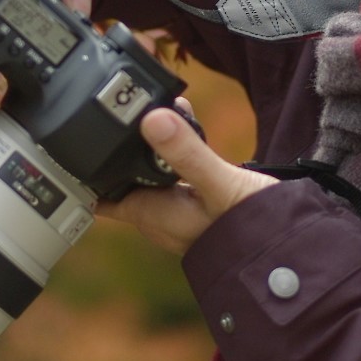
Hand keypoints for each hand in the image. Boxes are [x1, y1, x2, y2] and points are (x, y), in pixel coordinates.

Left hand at [99, 105, 277, 255]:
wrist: (292, 252)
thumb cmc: (256, 229)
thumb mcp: (220, 183)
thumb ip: (187, 152)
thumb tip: (151, 118)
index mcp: (152, 214)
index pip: (100, 195)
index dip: (82, 171)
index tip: (67, 143)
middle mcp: (161, 216)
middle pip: (122, 179)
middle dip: (117, 148)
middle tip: (112, 108)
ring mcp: (181, 212)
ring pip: (150, 174)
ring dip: (148, 146)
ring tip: (152, 108)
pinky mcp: (203, 204)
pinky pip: (176, 174)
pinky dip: (174, 150)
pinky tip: (187, 124)